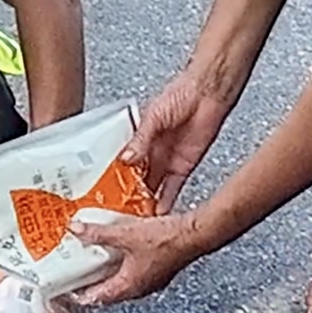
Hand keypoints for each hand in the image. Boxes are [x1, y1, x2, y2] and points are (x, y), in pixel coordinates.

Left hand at [65, 209, 204, 306]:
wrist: (195, 234)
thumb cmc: (168, 241)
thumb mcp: (125, 234)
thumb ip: (98, 233)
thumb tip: (76, 230)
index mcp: (129, 286)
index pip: (99, 299)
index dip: (82, 295)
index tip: (69, 290)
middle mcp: (140, 288)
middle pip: (110, 291)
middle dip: (93, 282)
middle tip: (79, 273)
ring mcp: (151, 280)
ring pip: (123, 281)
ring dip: (109, 272)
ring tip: (96, 259)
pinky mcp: (159, 269)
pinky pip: (135, 271)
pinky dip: (123, 263)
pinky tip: (121, 249)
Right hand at [127, 59, 238, 209]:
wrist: (207, 95)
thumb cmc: (180, 95)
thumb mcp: (154, 116)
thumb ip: (141, 138)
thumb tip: (126, 158)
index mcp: (140, 138)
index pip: (122, 161)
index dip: (113, 175)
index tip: (104, 189)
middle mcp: (152, 152)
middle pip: (136, 179)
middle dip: (127, 194)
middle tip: (117, 209)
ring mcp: (167, 161)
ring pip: (152, 187)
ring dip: (145, 201)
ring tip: (135, 217)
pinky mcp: (183, 168)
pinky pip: (172, 188)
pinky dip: (166, 201)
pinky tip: (159, 212)